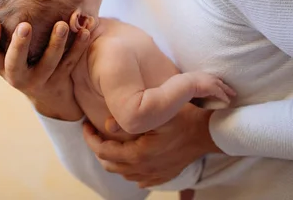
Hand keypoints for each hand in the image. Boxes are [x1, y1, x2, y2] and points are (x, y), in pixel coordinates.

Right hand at [0, 13, 88, 120]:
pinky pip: (69, 63)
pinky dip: (78, 48)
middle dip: (19, 45)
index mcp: (0, 65)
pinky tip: (84, 31)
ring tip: (62, 24)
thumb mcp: (4, 51)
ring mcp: (40, 80)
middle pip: (15, 63)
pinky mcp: (60, 80)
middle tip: (25, 25)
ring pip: (47, 64)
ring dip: (55, 44)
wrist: (48, 93)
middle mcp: (17, 75)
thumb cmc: (22, 60)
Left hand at [82, 103, 221, 187]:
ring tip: (109, 142)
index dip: (90, 139)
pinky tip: (131, 158)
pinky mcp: (164, 175)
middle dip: (98, 148)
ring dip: (113, 159)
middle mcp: (144, 169)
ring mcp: (154, 174)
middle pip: (110, 164)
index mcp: (139, 154)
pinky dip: (130, 169)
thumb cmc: (183, 118)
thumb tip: (107, 124)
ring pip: (123, 173)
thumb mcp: (157, 114)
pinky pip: (139, 179)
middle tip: (94, 132)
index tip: (85, 125)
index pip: (103, 152)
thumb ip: (130, 119)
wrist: (207, 132)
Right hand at [185, 71, 235, 102]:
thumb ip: (189, 85)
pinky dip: (225, 97)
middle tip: (230, 89)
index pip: (210, 78)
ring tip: (233, 94)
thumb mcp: (186, 82)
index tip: (218, 84)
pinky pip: (221, 94)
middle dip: (224, 85)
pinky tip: (228, 101)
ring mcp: (211, 82)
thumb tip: (186, 88)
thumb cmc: (182, 84)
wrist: (184, 84)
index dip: (215, 81)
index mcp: (200, 74)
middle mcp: (207, 76)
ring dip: (228, 90)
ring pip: (222, 86)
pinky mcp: (213, 88)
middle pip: (219, 81)